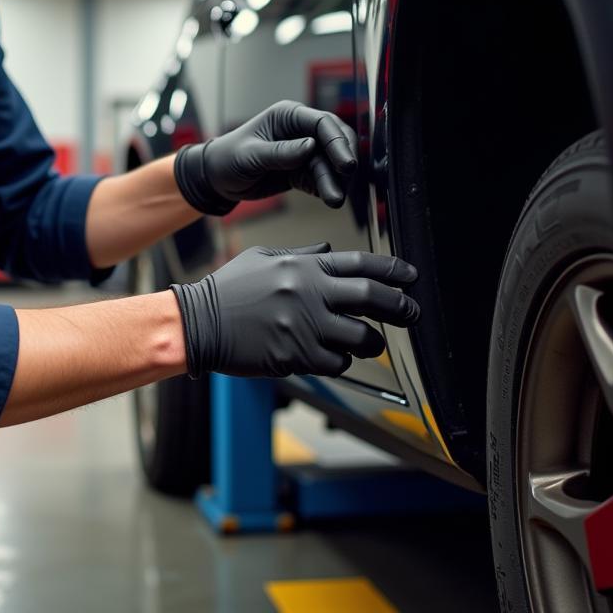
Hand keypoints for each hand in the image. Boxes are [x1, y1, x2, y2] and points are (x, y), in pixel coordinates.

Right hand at [170, 243, 418, 378]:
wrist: (200, 322)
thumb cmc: (229, 289)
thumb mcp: (264, 259)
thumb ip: (301, 255)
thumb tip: (330, 251)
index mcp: (302, 267)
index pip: (359, 264)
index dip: (391, 271)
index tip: (409, 277)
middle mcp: (308, 293)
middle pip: (370, 299)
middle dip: (399, 306)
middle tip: (411, 312)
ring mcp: (303, 325)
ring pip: (360, 337)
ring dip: (372, 341)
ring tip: (371, 341)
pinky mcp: (295, 355)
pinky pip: (337, 362)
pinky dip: (342, 360)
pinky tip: (335, 354)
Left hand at [173, 100, 356, 214]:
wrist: (218, 179)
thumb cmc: (228, 158)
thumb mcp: (251, 156)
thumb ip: (280, 153)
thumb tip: (311, 147)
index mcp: (288, 116)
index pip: (322, 123)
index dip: (337, 141)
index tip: (346, 163)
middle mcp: (300, 130)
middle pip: (334, 141)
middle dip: (343, 160)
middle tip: (347, 179)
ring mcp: (304, 151)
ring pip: (330, 164)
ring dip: (336, 181)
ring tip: (335, 200)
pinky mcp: (303, 171)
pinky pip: (322, 179)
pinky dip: (328, 188)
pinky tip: (329, 199)